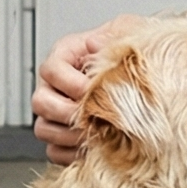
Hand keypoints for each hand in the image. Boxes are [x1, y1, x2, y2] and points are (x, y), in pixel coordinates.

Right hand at [31, 14, 146, 164]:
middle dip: (66, 112)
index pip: (50, 70)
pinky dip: (70, 155)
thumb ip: (114, 34)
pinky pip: (54, 153)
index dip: (69, 83)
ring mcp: (55, 114)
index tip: (90, 89)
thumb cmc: (131, 53)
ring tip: (95, 133)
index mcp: (65, 56)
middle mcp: (54, 86)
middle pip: (39, 102)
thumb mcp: (128, 32)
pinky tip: (92, 148)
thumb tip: (95, 44)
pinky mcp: (62, 139)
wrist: (147, 80)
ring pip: (43, 129)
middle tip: (90, 116)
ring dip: (69, 135)